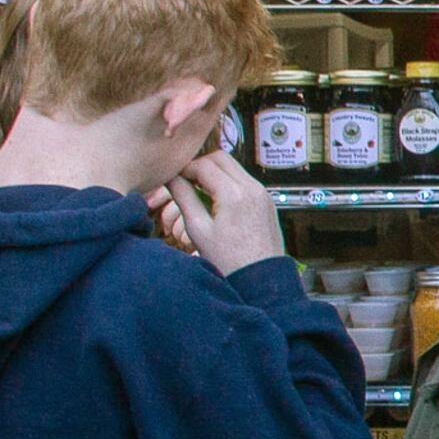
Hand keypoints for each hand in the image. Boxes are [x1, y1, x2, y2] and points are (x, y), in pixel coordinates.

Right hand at [160, 150, 285, 278]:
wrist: (261, 280)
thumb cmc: (229, 261)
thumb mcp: (199, 230)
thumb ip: (184, 198)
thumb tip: (171, 178)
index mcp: (234, 194)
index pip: (204, 165)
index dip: (185, 168)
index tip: (173, 177)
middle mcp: (252, 188)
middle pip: (221, 158)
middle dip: (201, 165)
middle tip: (186, 180)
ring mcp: (263, 194)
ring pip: (234, 167)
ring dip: (215, 173)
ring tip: (199, 190)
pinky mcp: (267, 201)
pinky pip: (245, 180)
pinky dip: (229, 182)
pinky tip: (216, 199)